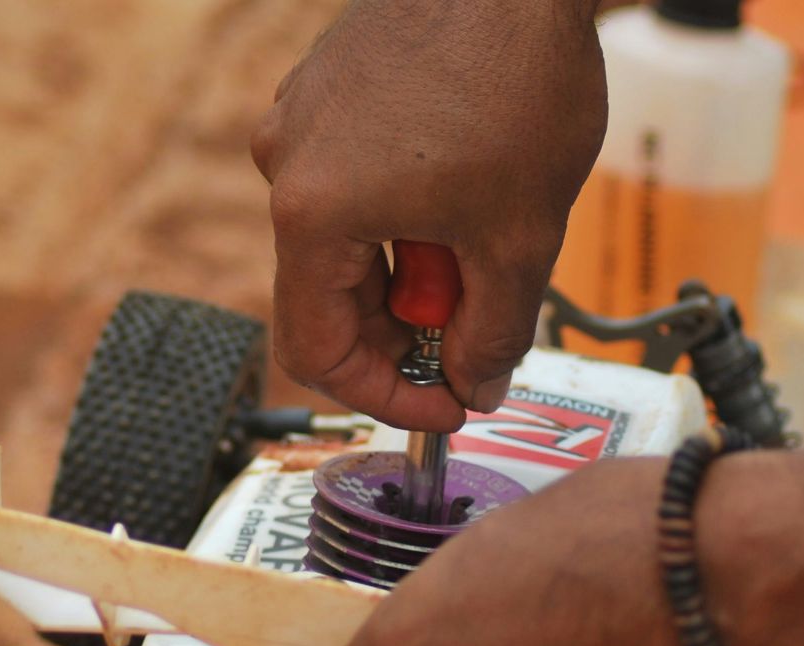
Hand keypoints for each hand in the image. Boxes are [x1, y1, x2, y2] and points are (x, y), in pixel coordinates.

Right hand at [249, 0, 606, 430]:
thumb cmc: (515, 80)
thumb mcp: (518, 236)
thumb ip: (492, 331)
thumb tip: (477, 386)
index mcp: (312, 214)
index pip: (317, 351)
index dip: (385, 395)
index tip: (446, 405)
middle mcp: (285, 166)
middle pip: (330, 296)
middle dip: (407, 327)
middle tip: (478, 328)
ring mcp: (301, 119)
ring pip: (348, 239)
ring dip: (413, 264)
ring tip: (485, 231)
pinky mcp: (327, 87)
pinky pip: (353, 181)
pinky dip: (404, 210)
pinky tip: (467, 182)